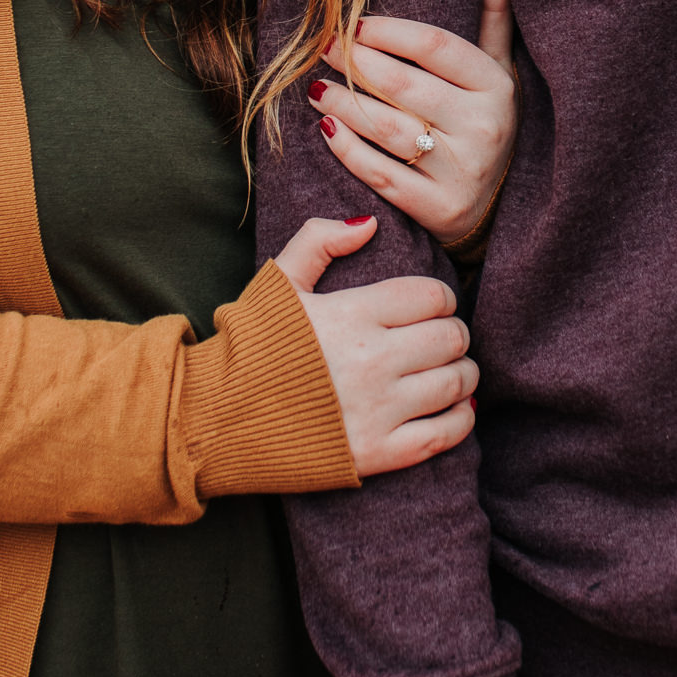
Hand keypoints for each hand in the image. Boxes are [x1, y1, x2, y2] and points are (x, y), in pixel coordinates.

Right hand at [273, 218, 478, 477]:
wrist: (214, 419)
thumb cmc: (248, 347)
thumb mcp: (276, 282)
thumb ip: (319, 240)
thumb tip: (370, 223)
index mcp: (353, 313)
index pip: (433, 297)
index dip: (441, 299)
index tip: (431, 309)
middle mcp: (372, 359)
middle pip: (451, 338)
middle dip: (453, 334)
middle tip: (443, 340)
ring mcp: (378, 409)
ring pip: (456, 382)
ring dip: (463, 373)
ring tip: (450, 372)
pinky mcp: (378, 452)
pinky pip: (446, 433)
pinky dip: (460, 418)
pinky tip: (453, 408)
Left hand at [306, 0, 518, 250]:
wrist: (500, 206)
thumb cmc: (484, 122)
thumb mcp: (498, 71)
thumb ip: (494, 16)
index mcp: (497, 87)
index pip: (434, 46)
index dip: (387, 32)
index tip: (352, 25)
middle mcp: (485, 128)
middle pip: (404, 85)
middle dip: (355, 64)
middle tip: (323, 49)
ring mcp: (462, 171)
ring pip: (388, 129)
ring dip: (342, 104)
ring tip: (315, 88)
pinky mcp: (439, 209)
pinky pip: (381, 174)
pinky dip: (347, 150)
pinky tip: (326, 128)